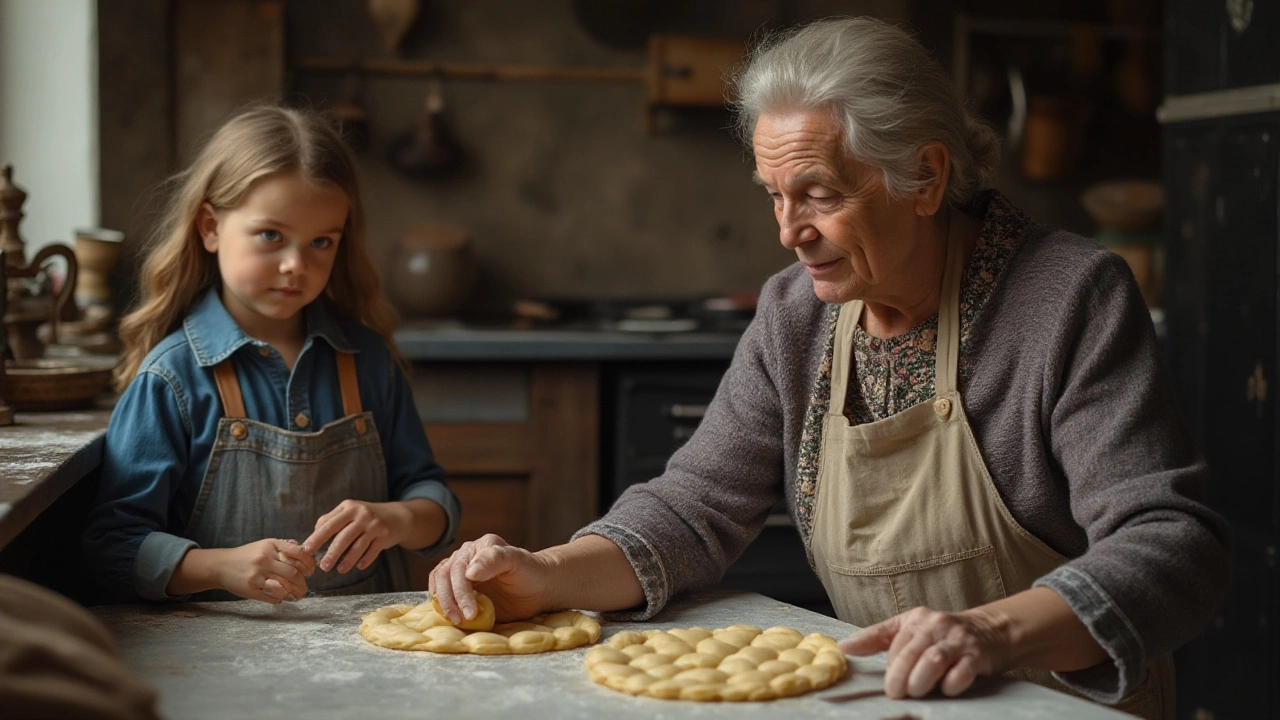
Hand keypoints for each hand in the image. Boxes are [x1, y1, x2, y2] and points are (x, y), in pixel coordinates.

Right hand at [214, 539, 314, 603]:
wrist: (221, 565)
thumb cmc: (247, 555)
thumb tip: (306, 552)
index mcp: (270, 545)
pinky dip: (281, 598)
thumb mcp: (265, 545)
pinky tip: (282, 597)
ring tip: (297, 594)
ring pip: (285, 587)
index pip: (298, 553)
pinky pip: (273, 597)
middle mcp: (264, 559)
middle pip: (293, 573)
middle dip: (303, 582)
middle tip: (304, 586)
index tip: (311, 570)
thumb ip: (284, 547)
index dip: (309, 563)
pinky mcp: (250, 590)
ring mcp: (257, 575)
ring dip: (295, 593)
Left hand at [302, 499, 403, 573]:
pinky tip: (359, 566)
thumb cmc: (366, 517)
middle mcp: (362, 514)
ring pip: (358, 545)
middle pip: (343, 536)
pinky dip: (365, 560)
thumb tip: (313, 536)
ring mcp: (375, 525)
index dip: (316, 538)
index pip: (329, 523)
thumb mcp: (349, 512)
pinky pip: (373, 551)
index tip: (307, 550)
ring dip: (348, 560)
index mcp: (348, 507)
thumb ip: (331, 521)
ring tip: (340, 570)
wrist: (396, 516)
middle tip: (323, 566)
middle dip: (332, 552)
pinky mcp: (385, 535)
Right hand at [428, 534, 552, 623]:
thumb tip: (469, 571)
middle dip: (451, 600)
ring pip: (439, 583)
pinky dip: (441, 605)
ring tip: (456, 620)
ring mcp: (461, 572)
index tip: (470, 612)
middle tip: (463, 619)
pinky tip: (451, 617)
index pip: (459, 567)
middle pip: (445, 576)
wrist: (538, 588)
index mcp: (480, 546)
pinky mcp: (460, 588)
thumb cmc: (530, 573)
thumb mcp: (517, 562)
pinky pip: (441, 593)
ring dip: (443, 603)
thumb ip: (495, 559)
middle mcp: (467, 556)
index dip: (460, 591)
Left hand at [838, 606, 1011, 698]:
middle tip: (896, 694)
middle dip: (899, 677)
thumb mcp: (909, 628)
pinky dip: (951, 684)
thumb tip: (843, 647)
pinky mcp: (977, 656)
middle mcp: (936, 626)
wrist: (991, 630)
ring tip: (916, 692)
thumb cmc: (942, 634)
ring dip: (920, 681)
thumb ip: (877, 638)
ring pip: (933, 660)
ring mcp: (958, 640)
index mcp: (916, 619)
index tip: (887, 685)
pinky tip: (946, 689)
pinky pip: (961, 672)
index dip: (889, 665)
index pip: (893, 641)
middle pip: (910, 652)